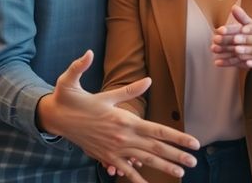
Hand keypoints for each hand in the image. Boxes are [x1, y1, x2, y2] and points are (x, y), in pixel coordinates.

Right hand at [37, 51, 198, 182]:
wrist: (56, 116)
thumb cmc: (79, 99)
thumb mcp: (103, 91)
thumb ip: (128, 88)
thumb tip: (149, 78)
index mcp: (125, 119)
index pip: (158, 130)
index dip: (178, 137)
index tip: (194, 143)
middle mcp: (122, 137)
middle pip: (155, 149)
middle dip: (176, 156)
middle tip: (194, 162)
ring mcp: (114, 149)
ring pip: (144, 161)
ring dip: (163, 167)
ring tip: (181, 174)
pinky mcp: (105, 157)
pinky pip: (124, 171)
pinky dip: (137, 179)